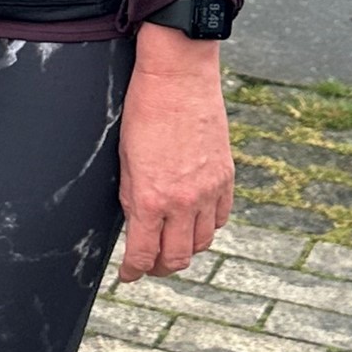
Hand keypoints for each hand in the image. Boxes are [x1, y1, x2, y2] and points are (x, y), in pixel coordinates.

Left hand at [116, 31, 234, 281]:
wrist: (179, 77)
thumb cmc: (145, 110)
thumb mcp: (125, 158)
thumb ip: (133, 198)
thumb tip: (136, 226)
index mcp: (151, 198)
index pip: (144, 255)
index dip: (133, 272)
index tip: (128, 275)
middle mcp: (183, 201)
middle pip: (177, 258)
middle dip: (160, 268)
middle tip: (149, 265)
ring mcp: (209, 190)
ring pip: (203, 243)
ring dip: (186, 250)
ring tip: (172, 245)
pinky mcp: (226, 177)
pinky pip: (221, 218)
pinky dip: (208, 226)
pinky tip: (195, 220)